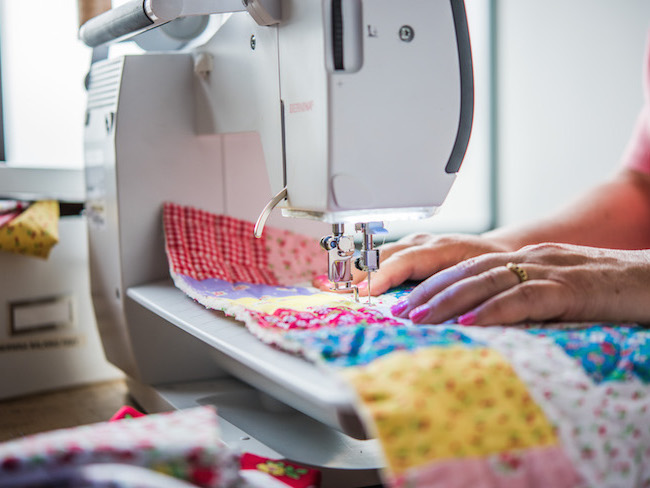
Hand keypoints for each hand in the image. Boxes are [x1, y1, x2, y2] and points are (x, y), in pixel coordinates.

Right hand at [312, 233, 510, 294]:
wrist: (499, 254)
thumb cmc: (490, 269)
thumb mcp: (478, 282)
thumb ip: (455, 296)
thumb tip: (428, 316)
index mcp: (440, 248)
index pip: (404, 260)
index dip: (381, 275)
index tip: (362, 291)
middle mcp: (422, 242)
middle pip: (382, 254)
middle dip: (356, 271)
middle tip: (332, 288)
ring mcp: (413, 243)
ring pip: (377, 253)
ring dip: (354, 269)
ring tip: (329, 284)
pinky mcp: (407, 249)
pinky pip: (381, 257)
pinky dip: (362, 268)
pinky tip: (345, 280)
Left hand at [390, 243, 649, 325]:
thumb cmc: (607, 289)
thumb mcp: (556, 289)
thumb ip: (521, 297)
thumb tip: (483, 319)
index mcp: (525, 257)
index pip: (468, 265)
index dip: (434, 281)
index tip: (405, 299)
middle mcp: (531, 257)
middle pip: (469, 269)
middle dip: (430, 289)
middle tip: (399, 310)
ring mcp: (551, 269)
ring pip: (489, 280)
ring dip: (450, 299)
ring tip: (421, 317)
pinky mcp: (572, 288)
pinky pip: (527, 297)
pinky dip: (496, 309)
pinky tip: (472, 321)